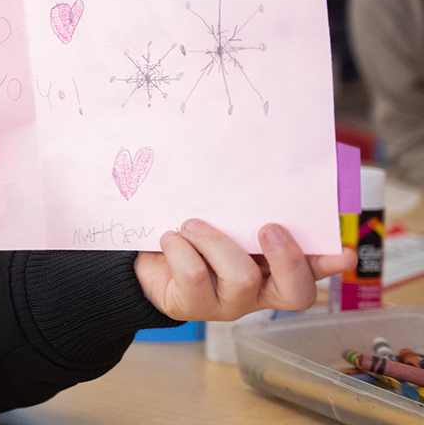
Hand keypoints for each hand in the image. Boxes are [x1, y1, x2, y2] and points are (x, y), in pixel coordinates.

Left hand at [133, 219, 356, 320]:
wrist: (142, 255)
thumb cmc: (190, 232)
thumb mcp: (219, 217)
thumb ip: (242, 210)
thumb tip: (259, 179)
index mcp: (272, 269)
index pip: (312, 273)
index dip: (328, 266)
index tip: (345, 252)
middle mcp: (257, 291)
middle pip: (294, 293)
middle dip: (286, 258)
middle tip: (267, 227)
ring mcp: (226, 304)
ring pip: (241, 278)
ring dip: (215, 241)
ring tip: (191, 224)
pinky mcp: (192, 307)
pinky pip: (194, 276)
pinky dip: (180, 249)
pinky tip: (170, 238)